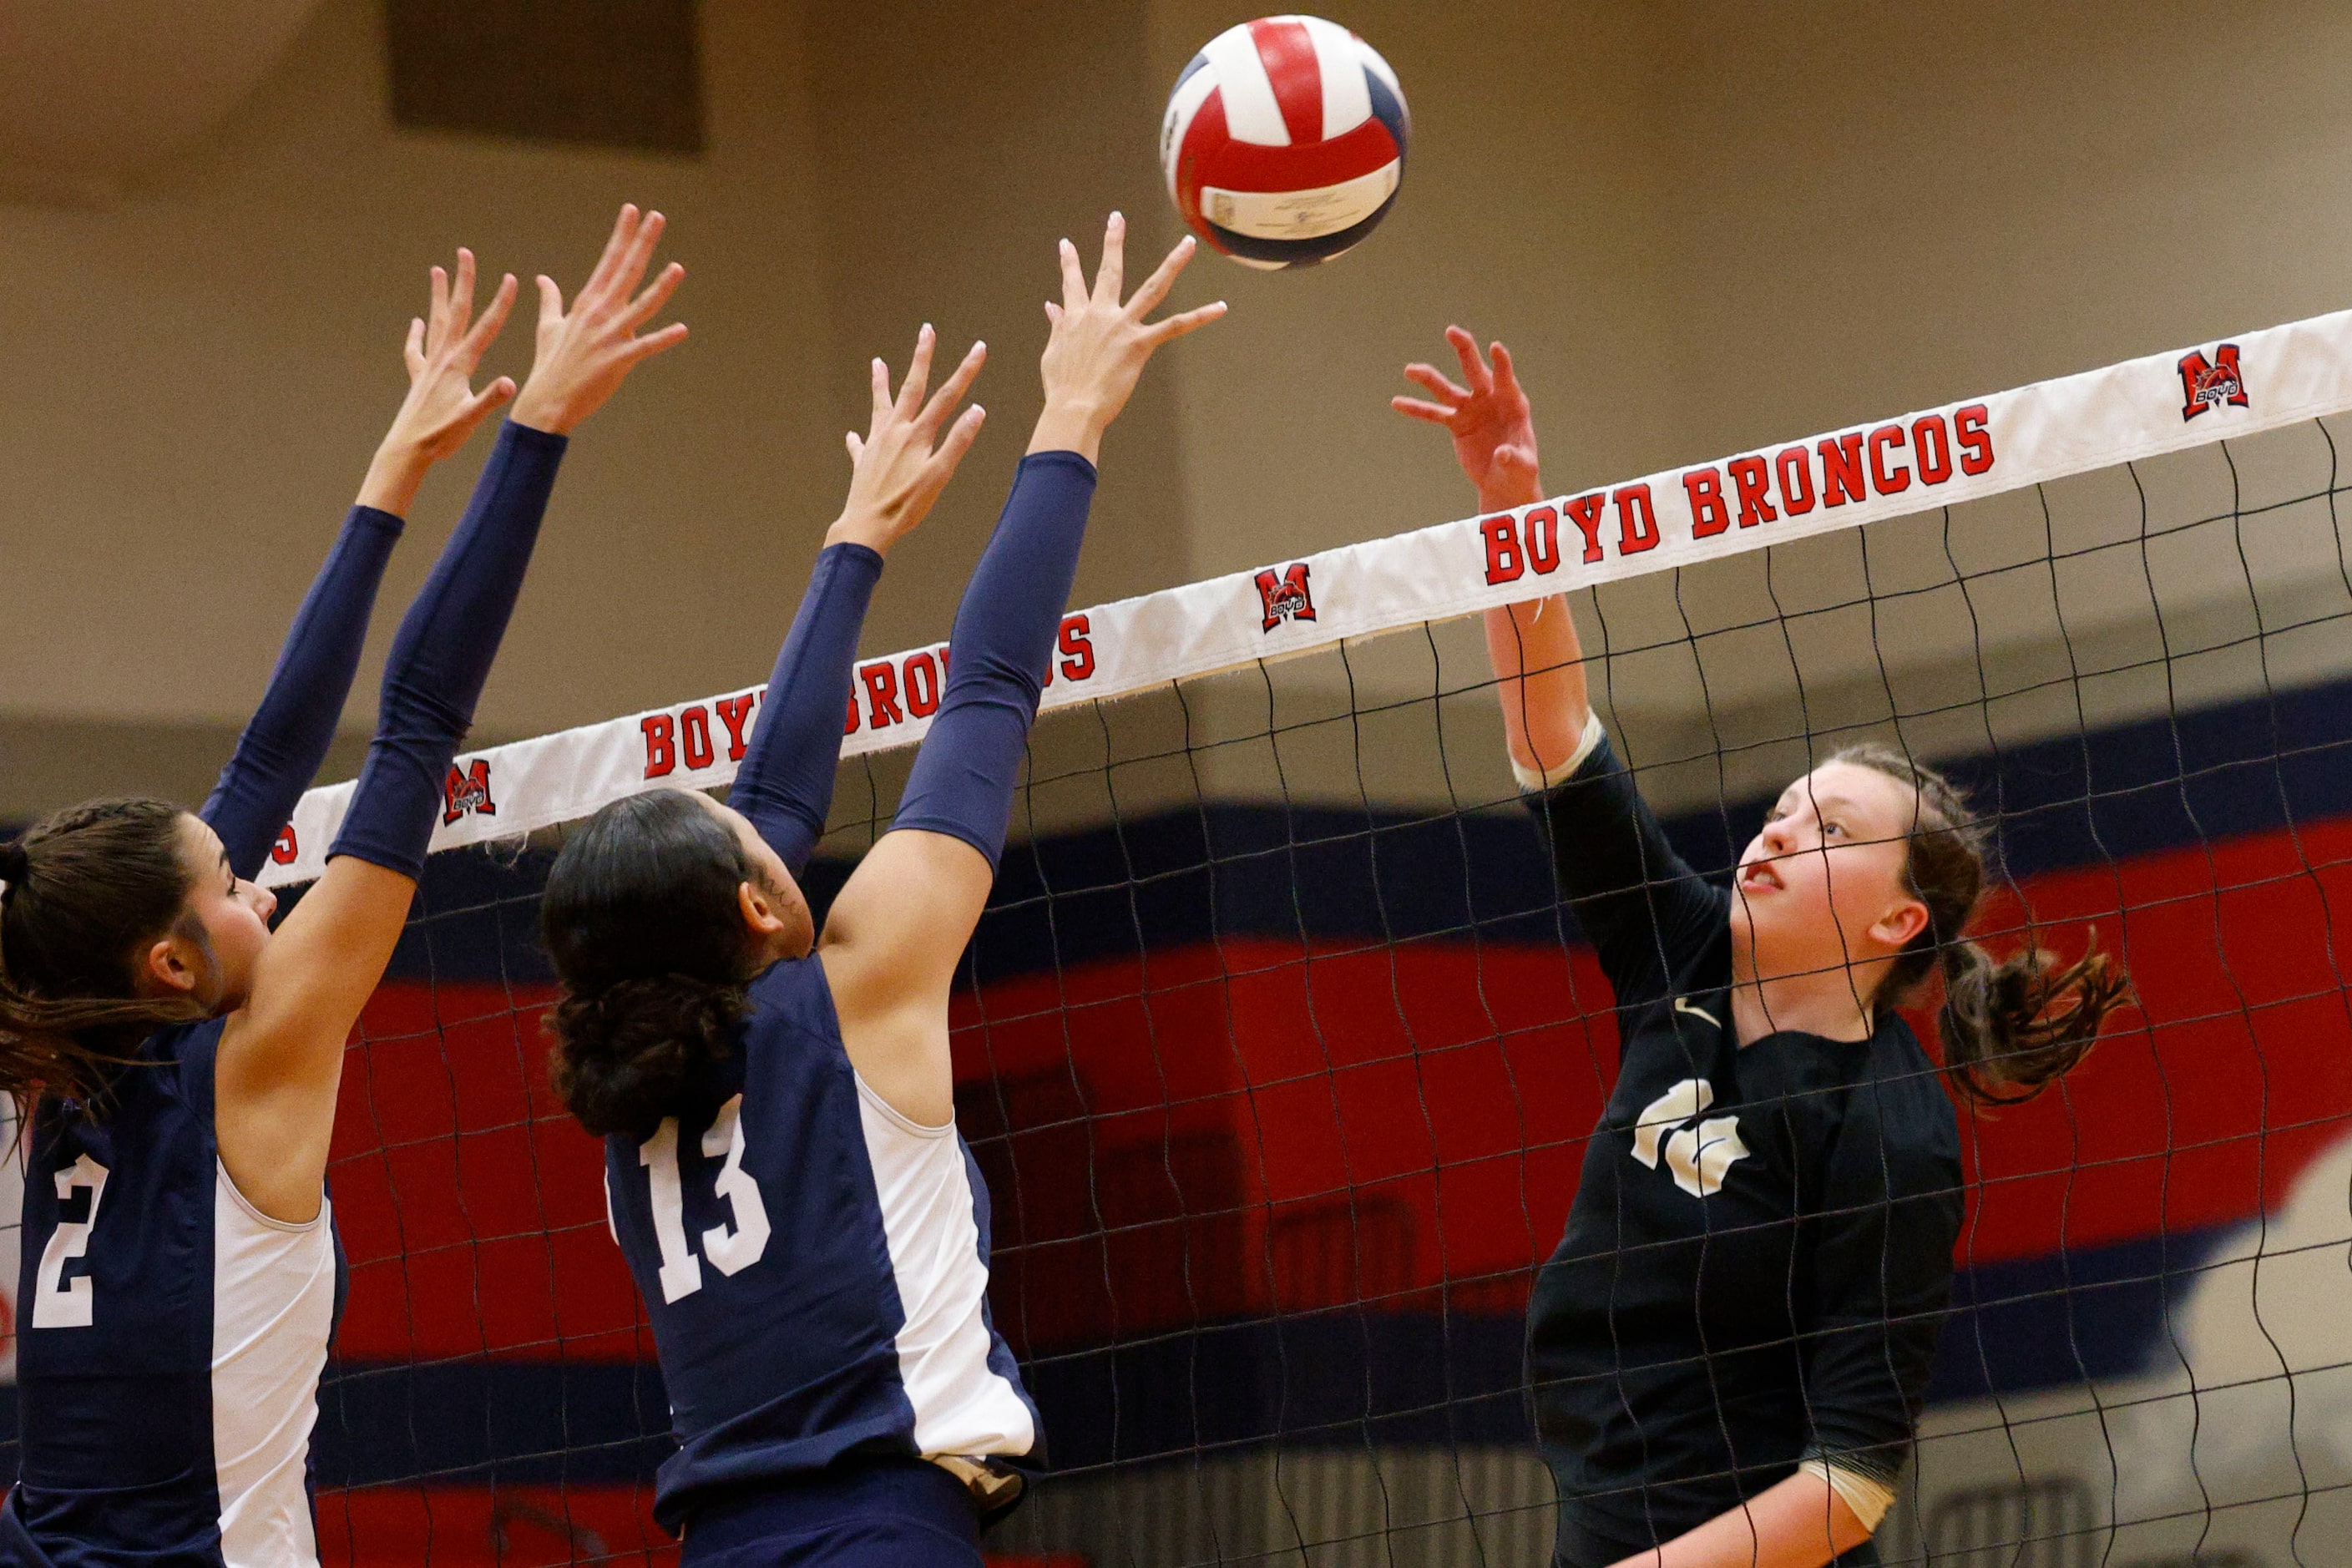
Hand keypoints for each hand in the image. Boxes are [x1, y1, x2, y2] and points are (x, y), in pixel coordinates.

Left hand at [357, 249, 518, 513]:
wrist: (407, 449)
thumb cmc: (441, 437)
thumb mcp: (470, 419)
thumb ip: (489, 399)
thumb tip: (510, 382)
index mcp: (459, 365)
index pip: (485, 328)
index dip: (500, 303)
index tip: (510, 279)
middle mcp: (442, 359)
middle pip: (457, 312)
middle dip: (464, 282)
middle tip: (465, 253)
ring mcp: (428, 366)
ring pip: (437, 322)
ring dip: (440, 296)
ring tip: (438, 270)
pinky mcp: (419, 377)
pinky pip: (417, 349)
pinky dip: (417, 334)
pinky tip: (418, 323)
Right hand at [509, 204, 687, 435]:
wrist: (546, 400)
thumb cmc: (550, 364)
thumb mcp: (548, 326)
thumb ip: (550, 300)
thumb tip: (541, 278)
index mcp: (587, 303)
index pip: (609, 261)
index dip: (622, 235)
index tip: (632, 210)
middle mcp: (599, 314)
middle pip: (626, 272)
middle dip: (641, 243)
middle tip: (657, 216)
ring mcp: (609, 337)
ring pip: (641, 307)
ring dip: (661, 287)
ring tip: (679, 267)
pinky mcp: (617, 361)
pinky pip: (645, 347)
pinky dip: (663, 339)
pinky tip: (682, 329)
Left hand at [827, 324, 987, 556]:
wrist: (866, 525)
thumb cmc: (906, 505)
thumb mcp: (939, 476)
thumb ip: (957, 442)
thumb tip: (976, 411)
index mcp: (917, 434)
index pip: (947, 396)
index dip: (965, 371)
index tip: (979, 348)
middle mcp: (895, 431)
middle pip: (911, 387)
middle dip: (921, 358)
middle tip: (926, 331)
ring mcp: (876, 443)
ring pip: (880, 405)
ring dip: (881, 383)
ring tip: (877, 363)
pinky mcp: (863, 460)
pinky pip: (860, 443)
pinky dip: (859, 437)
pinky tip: (854, 435)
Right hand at [1028, 212, 1225, 463]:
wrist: (1073, 408)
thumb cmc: (1061, 388)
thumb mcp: (1052, 353)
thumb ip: (1056, 327)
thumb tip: (1050, 307)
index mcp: (1075, 317)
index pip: (1071, 283)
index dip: (1069, 263)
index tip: (1066, 244)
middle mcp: (1099, 314)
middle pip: (1109, 271)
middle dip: (1113, 241)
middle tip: (1117, 217)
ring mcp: (1122, 326)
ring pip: (1152, 287)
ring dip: (1172, 264)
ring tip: (1188, 244)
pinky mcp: (1140, 344)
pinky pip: (1175, 326)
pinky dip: (1199, 317)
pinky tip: (1221, 307)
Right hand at [1393, 326, 1541, 508]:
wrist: (1504, 480)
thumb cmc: (1520, 470)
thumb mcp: (1523, 467)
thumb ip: (1514, 459)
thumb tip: (1502, 454)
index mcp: (1513, 403)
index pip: (1506, 378)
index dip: (1501, 364)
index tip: (1495, 347)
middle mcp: (1490, 399)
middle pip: (1475, 371)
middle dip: (1464, 350)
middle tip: (1451, 331)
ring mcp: (1471, 408)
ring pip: (1447, 390)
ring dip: (1429, 378)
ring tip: (1410, 370)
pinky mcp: (1456, 423)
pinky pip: (1433, 414)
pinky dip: (1416, 409)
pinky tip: (1397, 402)